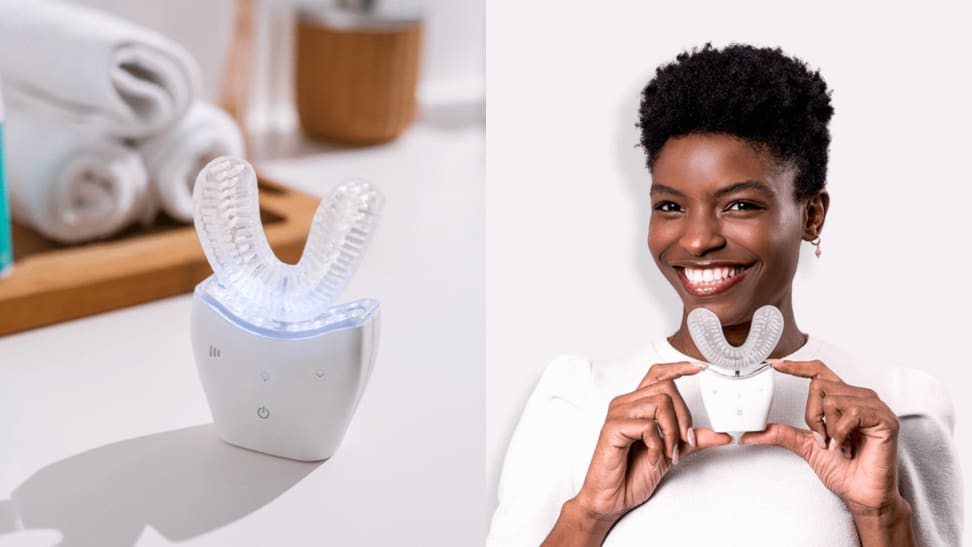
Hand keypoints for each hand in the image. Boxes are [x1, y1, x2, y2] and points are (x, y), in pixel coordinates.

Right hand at [561, 362, 731, 534]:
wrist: (612, 498)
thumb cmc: (632, 473)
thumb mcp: (671, 453)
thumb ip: (692, 440)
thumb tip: (721, 434)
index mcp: (637, 405)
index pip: (657, 374)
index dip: (678, 367)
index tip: (699, 367)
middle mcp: (626, 404)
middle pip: (666, 388)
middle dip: (683, 416)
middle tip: (684, 442)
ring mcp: (618, 414)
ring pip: (660, 404)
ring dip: (672, 433)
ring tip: (668, 453)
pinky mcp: (613, 428)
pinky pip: (647, 426)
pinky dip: (658, 445)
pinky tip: (653, 458)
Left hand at [741, 359, 914, 545]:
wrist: (861, 494)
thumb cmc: (843, 470)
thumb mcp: (805, 446)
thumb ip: (781, 433)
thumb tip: (750, 433)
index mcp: (843, 398)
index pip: (818, 371)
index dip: (796, 366)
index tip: (772, 364)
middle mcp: (860, 397)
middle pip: (819, 384)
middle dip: (812, 416)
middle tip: (823, 439)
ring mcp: (874, 406)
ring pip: (832, 399)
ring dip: (828, 428)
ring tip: (839, 444)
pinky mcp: (885, 419)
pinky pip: (851, 411)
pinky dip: (841, 432)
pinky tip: (847, 446)